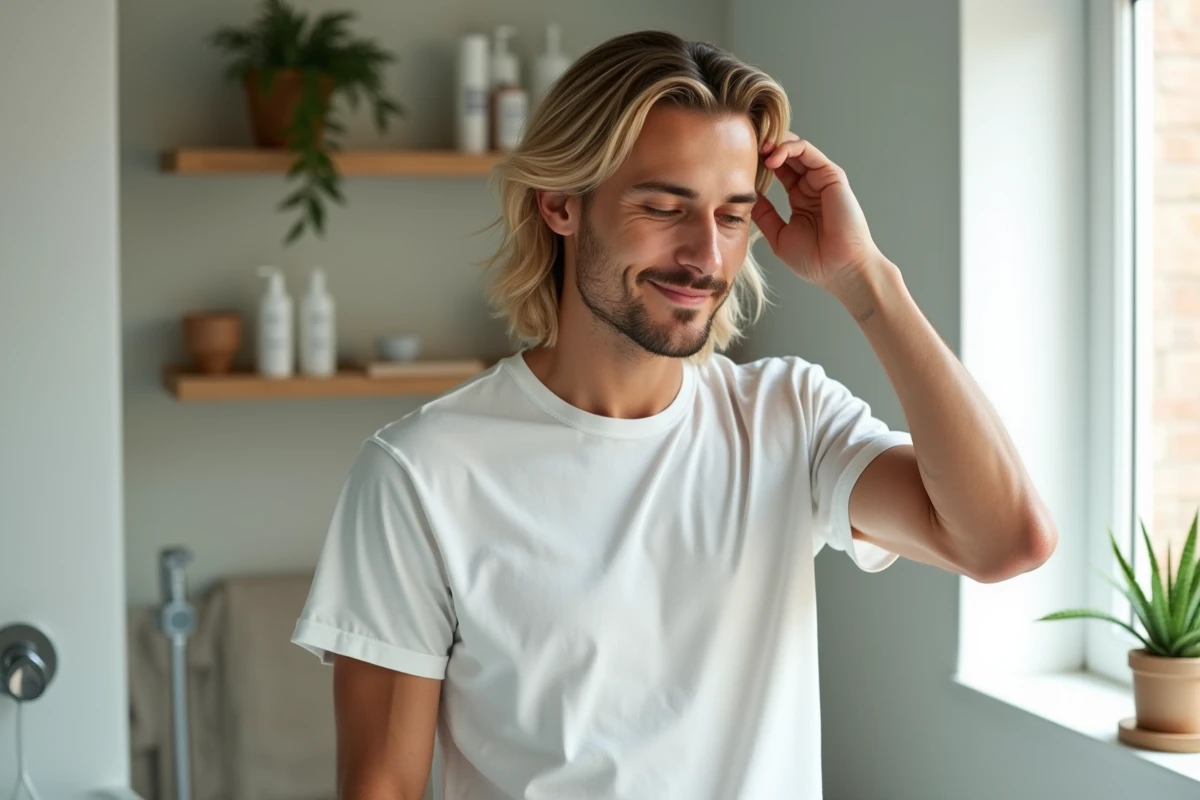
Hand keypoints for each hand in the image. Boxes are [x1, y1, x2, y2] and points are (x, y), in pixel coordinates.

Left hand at [751, 134, 883, 290]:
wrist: (839, 269)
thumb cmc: (814, 260)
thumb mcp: (778, 235)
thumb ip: (764, 215)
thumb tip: (747, 198)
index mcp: (799, 198)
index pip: (778, 171)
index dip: (759, 164)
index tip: (738, 165)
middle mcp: (810, 186)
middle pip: (786, 156)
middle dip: (764, 148)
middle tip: (745, 148)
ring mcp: (821, 179)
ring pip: (795, 149)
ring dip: (774, 145)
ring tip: (757, 151)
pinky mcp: (831, 175)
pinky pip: (807, 152)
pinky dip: (788, 149)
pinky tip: (771, 158)